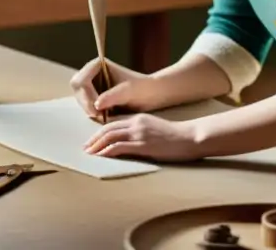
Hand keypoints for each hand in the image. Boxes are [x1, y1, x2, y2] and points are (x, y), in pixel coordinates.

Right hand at [68, 58, 162, 119]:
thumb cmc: (142, 88)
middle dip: (85, 103)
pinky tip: (104, 116)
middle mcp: (92, 72)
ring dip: (88, 108)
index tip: (97, 109)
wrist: (152, 94)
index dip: (86, 96)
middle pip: (77, 89)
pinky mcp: (95, 95)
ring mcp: (92, 84)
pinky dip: (92, 112)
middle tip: (98, 115)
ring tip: (104, 116)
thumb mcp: (128, 91)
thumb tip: (96, 104)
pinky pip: (86, 104)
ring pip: (80, 98)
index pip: (81, 81)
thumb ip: (112, 96)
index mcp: (98, 64)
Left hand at [84, 113, 200, 161]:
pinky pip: (119, 147)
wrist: (190, 137)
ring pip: (110, 136)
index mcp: (139, 118)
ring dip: (96, 145)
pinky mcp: (142, 144)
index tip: (92, 141)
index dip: (100, 132)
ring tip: (89, 154)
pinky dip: (106, 151)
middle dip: (94, 139)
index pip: (114, 123)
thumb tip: (128, 142)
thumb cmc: (176, 136)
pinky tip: (100, 157)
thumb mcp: (155, 128)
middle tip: (85, 148)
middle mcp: (136, 122)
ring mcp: (139, 133)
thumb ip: (141, 131)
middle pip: (108, 129)